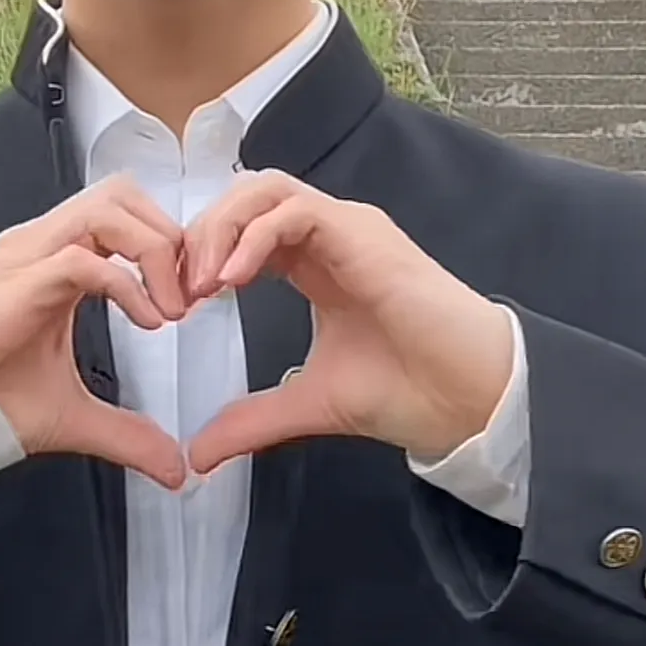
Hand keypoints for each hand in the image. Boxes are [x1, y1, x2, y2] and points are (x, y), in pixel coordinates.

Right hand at [0, 177, 187, 488]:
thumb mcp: (73, 418)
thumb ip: (126, 433)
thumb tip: (175, 469)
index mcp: (56, 260)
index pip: (124, 214)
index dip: (168, 244)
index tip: (194, 297)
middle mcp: (42, 245)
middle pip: (122, 193)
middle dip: (169, 236)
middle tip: (191, 294)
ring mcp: (28, 257)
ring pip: (107, 209)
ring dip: (154, 252)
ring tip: (171, 309)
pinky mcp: (19, 282)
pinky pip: (85, 259)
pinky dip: (128, 285)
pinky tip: (149, 323)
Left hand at [182, 171, 514, 473]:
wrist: (465, 400)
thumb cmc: (406, 392)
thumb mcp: (308, 404)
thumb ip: (251, 420)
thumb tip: (198, 455)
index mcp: (315, 264)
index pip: (244, 229)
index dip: (204, 255)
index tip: (180, 303)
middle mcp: (329, 236)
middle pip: (246, 197)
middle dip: (203, 234)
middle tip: (180, 289)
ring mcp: (348, 228)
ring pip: (266, 189)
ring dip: (223, 228)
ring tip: (202, 282)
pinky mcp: (364, 234)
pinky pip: (295, 210)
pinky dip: (255, 236)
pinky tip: (234, 280)